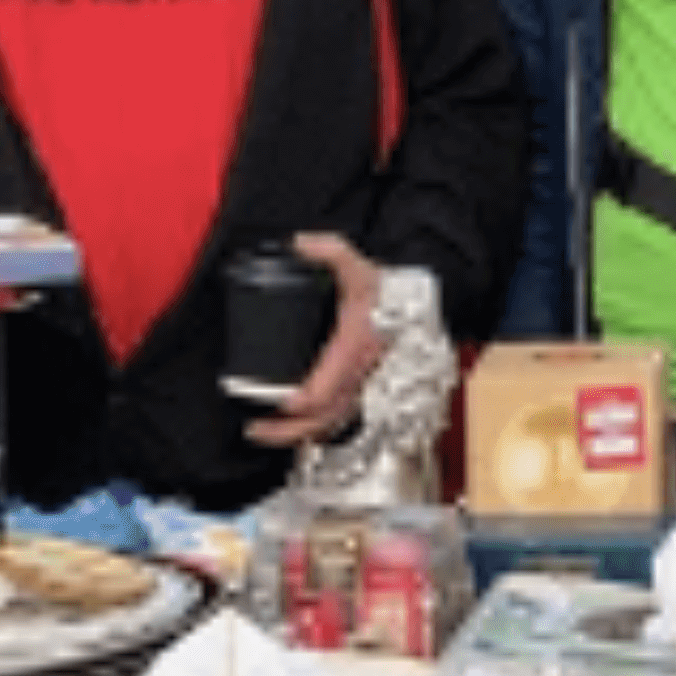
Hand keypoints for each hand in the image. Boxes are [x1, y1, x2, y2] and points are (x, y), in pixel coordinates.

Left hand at [248, 232, 385, 446]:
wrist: (420, 306)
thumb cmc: (391, 292)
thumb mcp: (360, 266)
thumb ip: (332, 251)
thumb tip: (302, 243)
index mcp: (354, 349)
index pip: (328, 386)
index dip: (303, 399)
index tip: (279, 402)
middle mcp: (359, 373)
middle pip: (325, 416)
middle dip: (289, 429)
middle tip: (255, 429)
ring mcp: (362, 384)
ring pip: (331, 422)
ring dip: (297, 433)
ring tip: (265, 433)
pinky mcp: (362, 387)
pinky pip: (338, 417)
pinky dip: (314, 428)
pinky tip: (295, 427)